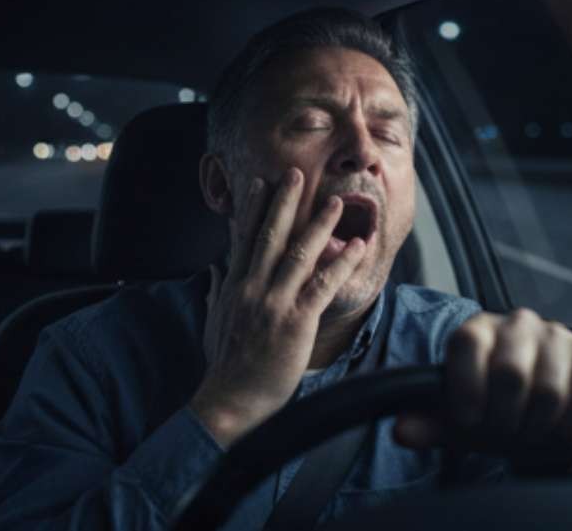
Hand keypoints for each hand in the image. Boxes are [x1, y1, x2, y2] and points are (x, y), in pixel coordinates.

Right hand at [189, 167, 365, 446]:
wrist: (231, 400)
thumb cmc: (226, 364)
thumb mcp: (216, 321)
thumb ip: (217, 291)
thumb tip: (215, 270)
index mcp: (235, 286)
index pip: (245, 238)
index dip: (254, 208)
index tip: (262, 182)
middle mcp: (253, 288)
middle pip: (271, 236)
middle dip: (285, 202)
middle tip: (297, 172)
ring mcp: (274, 303)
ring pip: (299, 254)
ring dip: (320, 225)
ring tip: (337, 202)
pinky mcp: (295, 322)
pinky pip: (322, 286)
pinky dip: (340, 264)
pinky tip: (356, 247)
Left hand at [393, 308, 571, 450]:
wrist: (530, 403)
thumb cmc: (486, 405)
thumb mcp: (453, 416)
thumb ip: (427, 423)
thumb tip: (403, 431)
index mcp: (476, 330)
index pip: (467, 344)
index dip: (466, 390)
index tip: (467, 422)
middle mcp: (517, 323)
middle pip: (510, 373)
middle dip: (503, 419)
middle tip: (500, 436)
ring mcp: (556, 335)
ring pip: (549, 391)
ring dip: (535, 427)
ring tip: (525, 435)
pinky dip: (568, 428)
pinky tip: (554, 432)